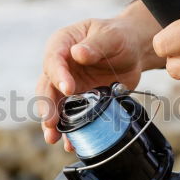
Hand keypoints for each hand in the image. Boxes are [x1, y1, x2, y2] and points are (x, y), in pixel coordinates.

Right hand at [36, 2, 162, 148]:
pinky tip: (72, 143)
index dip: (59, 76)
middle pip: (46, 87)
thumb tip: (77, 53)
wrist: (132, 52)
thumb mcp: (110, 36)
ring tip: (53, 138)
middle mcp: (60, 67)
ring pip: (54, 106)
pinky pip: (71, 117)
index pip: (54, 61)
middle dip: (47, 106)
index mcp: (62, 45)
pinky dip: (71, 131)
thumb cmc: (118, 37)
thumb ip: (95, 45)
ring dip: (53, 123)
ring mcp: (68, 86)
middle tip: (50, 122)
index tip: (69, 89)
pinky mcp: (79, 101)